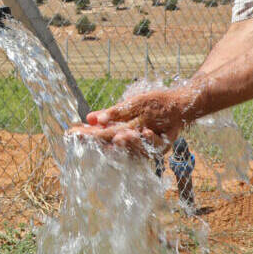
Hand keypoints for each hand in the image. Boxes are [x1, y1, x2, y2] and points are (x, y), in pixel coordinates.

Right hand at [72, 85, 196, 154]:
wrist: (180, 106)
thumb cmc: (153, 105)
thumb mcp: (130, 106)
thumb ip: (112, 113)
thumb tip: (90, 118)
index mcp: (122, 131)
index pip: (101, 134)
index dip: (87, 134)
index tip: (72, 132)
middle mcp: (132, 141)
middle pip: (113, 143)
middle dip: (101, 140)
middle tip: (88, 136)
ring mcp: (146, 145)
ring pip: (134, 147)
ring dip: (126, 142)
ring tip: (119, 136)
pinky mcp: (162, 145)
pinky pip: (155, 145)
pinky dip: (150, 140)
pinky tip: (146, 132)